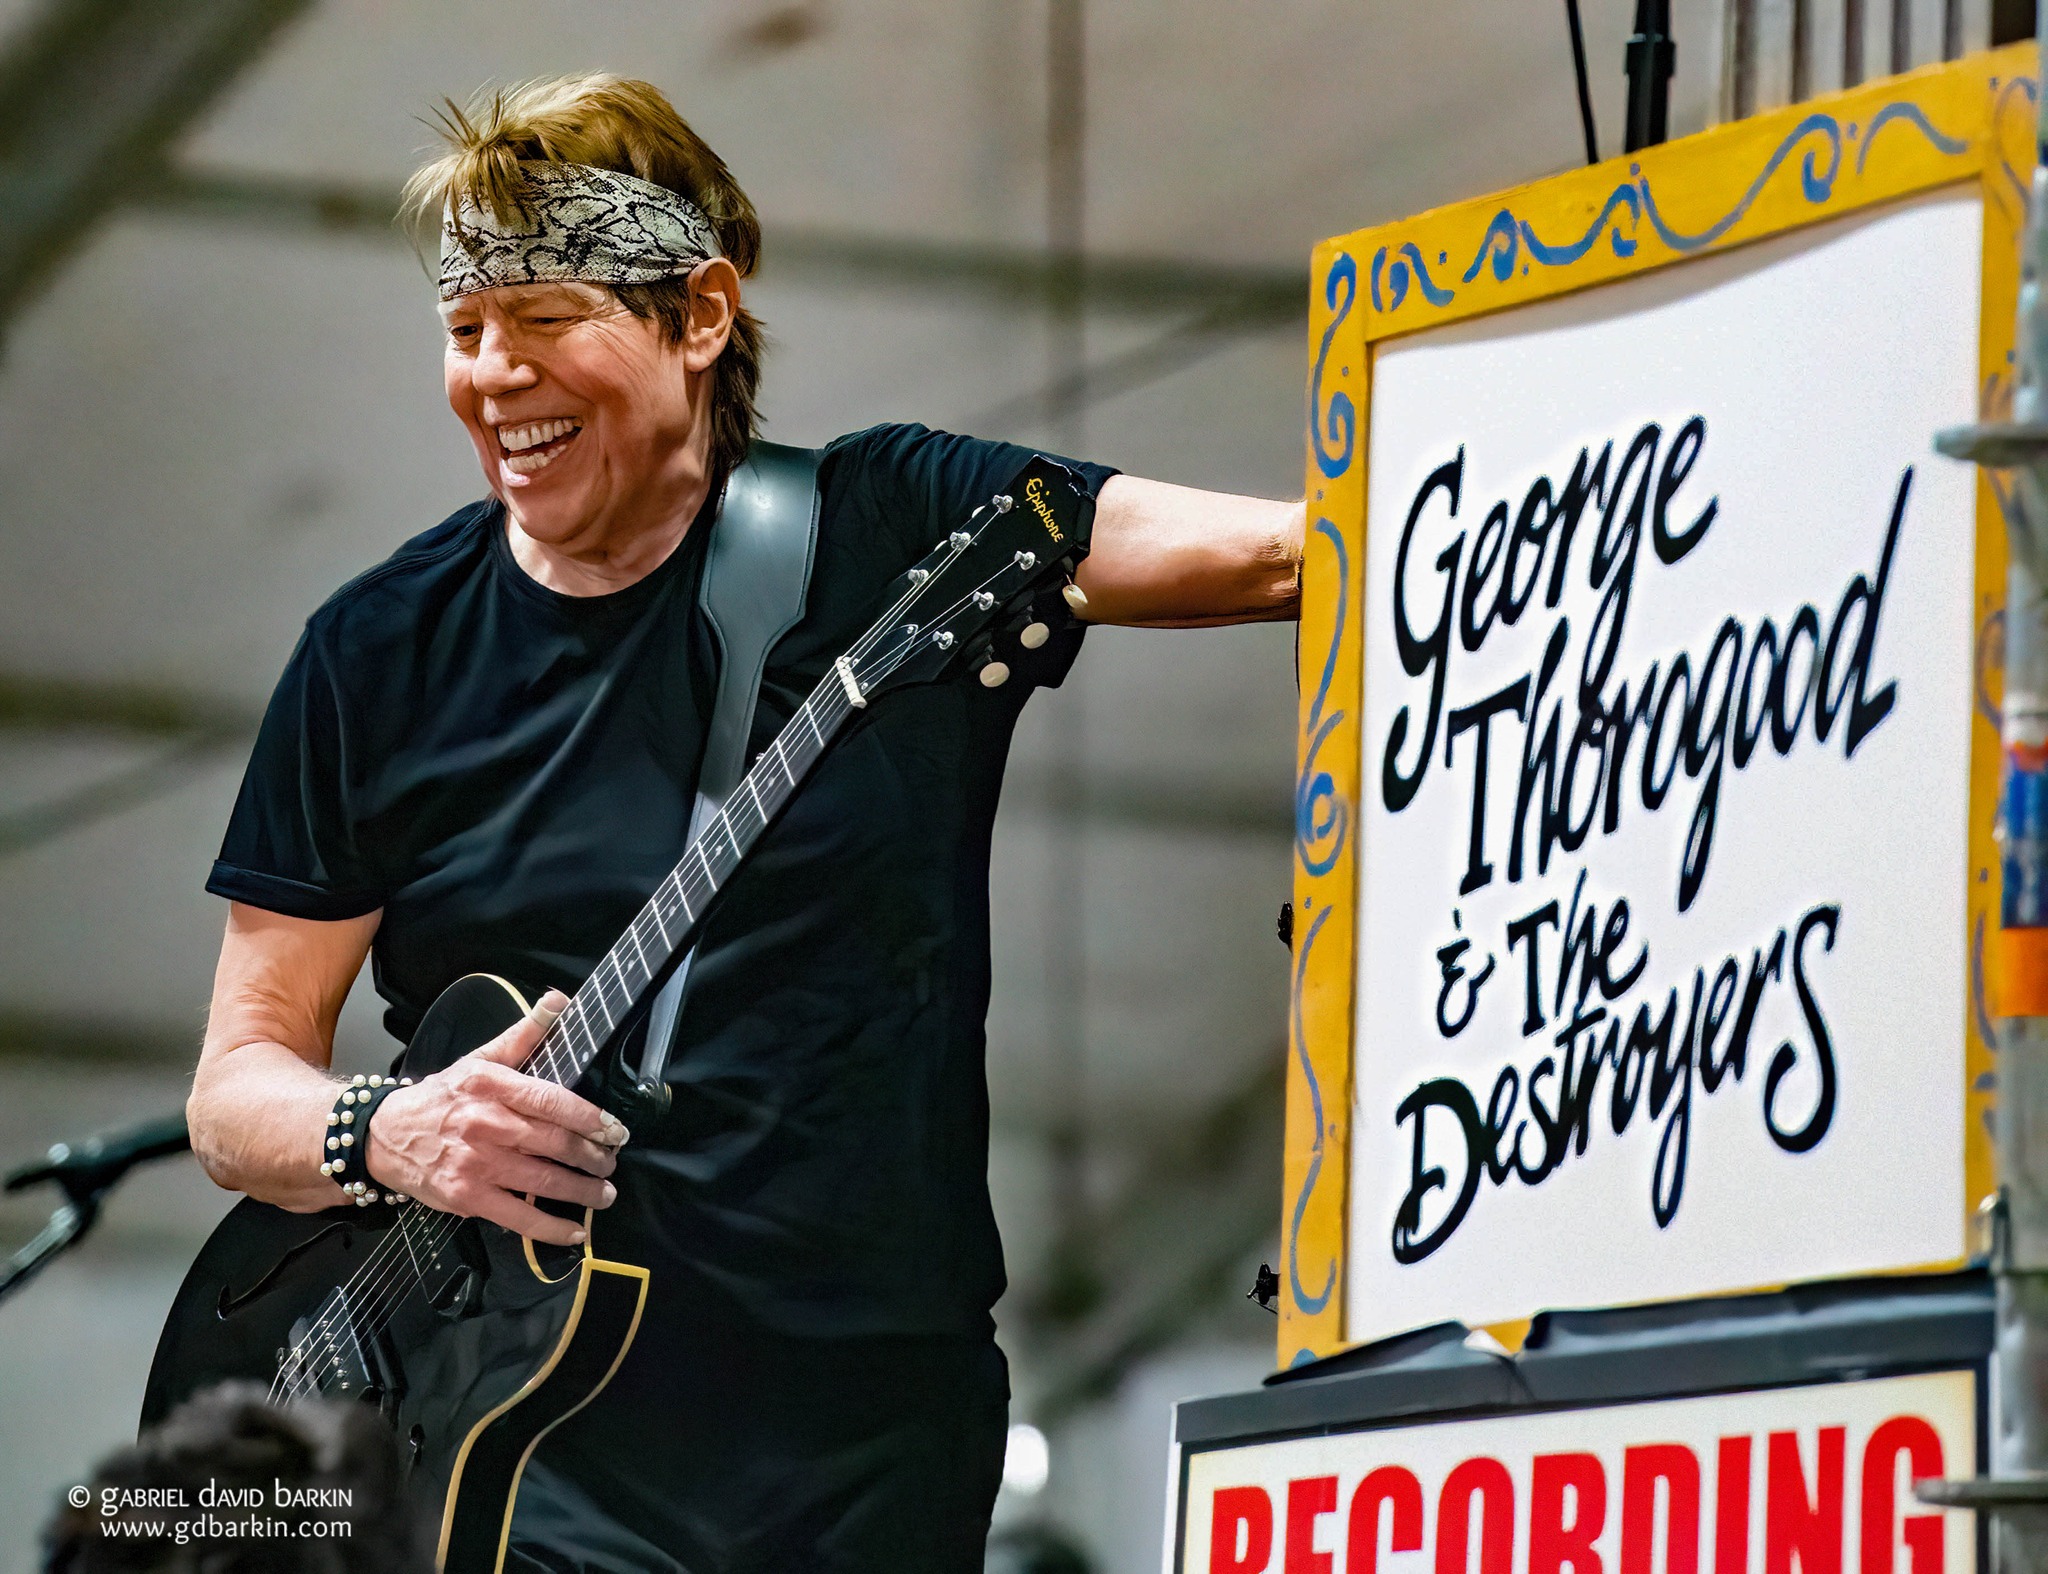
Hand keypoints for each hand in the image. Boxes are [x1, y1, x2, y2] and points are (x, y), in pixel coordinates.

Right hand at [363, 990, 626, 1244]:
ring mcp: (477, 1164)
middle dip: (593, 1156)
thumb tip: (559, 1002)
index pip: (552, 1100)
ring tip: (605, 1192)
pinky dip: (552, 1227)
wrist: (383, 1136)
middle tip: (612, 1161)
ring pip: (544, 1180)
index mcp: (491, 1086)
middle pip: (555, 1142)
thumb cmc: (440, 1098)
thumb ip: (523, 1035)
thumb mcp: (478, 1059)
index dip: (590, 1118)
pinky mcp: (467, 1198)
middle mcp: (486, 1124)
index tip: (614, 1129)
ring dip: (582, 1190)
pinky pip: (519, 1216)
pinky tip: (576, 1230)